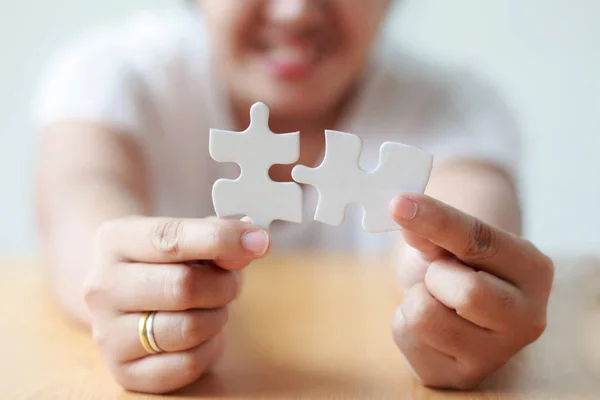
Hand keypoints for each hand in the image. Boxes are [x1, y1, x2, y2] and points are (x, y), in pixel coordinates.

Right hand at [83, 216, 269, 393]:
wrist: (122, 291)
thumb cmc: (164, 260)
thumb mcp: (187, 236)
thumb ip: (219, 237)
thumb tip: (253, 240)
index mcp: (114, 240)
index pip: (171, 238)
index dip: (222, 240)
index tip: (258, 242)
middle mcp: (102, 286)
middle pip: (182, 287)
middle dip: (223, 284)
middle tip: (230, 282)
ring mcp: (107, 333)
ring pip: (188, 329)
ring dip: (218, 317)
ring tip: (213, 306)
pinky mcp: (124, 371)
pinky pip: (187, 364)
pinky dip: (210, 348)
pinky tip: (205, 333)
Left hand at [388, 194, 553, 388]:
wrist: (462, 310)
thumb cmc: (459, 266)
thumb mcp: (452, 242)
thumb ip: (433, 231)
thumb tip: (404, 212)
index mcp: (533, 270)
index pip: (480, 240)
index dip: (435, 220)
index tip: (400, 205)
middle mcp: (528, 317)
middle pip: (466, 291)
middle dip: (436, 275)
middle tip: (440, 276)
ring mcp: (496, 354)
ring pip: (425, 315)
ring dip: (416, 298)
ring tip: (435, 300)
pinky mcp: (459, 374)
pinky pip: (408, 336)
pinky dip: (404, 322)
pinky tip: (428, 324)